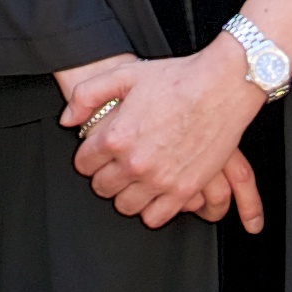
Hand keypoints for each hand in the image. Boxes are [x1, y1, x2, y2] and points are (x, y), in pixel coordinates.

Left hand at [57, 43, 270, 231]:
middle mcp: (135, 163)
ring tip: (135, 179)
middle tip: (116, 166)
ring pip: (125, 206)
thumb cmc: (178, 78)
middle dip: (104, 177)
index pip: (84, 164)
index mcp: (116, 136)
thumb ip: (87, 95)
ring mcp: (160, 180)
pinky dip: (150, 209)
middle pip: (102, 188)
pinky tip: (154, 193)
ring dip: (126, 194)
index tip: (98, 153)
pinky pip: (155, 217)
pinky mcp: (184, 190)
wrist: (223, 86)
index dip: (89, 157)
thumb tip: (67, 120)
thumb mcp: (125, 74)